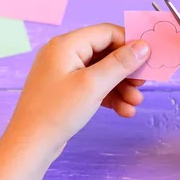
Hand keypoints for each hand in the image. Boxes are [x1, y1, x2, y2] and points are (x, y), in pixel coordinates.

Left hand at [5, 23, 149, 158]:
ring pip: (102, 72)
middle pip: (106, 52)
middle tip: (143, 84)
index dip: (130, 43)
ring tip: (135, 103)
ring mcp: (64, 73)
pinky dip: (110, 96)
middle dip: (127, 70)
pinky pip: (94, 86)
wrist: (29, 146)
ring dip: (121, 86)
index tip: (149, 58)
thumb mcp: (93, 85)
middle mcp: (64, 54)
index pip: (106, 32)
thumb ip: (120, 63)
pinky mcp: (66, 91)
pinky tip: (124, 111)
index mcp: (66, 45)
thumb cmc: (57, 112)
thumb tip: (143, 46)